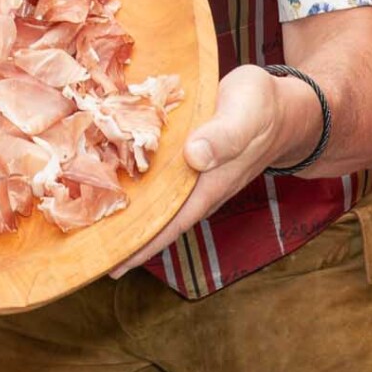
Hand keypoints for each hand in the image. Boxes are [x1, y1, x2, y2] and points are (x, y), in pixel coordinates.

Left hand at [109, 64, 301, 275]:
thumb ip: (223, 137)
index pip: (169, 224)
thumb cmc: (264, 108)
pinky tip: (111, 182)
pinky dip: (134, 183)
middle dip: (123, 236)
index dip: (140, 245)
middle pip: (156, 220)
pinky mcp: (189, 157)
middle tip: (85, 250)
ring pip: (154, 201)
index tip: (110, 265)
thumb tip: (194, 157)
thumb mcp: (245, 115)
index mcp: (209, 185)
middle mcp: (198, 187)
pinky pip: (157, 179)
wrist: (285, 106)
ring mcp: (193, 175)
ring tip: (88, 225)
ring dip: (125, 212)